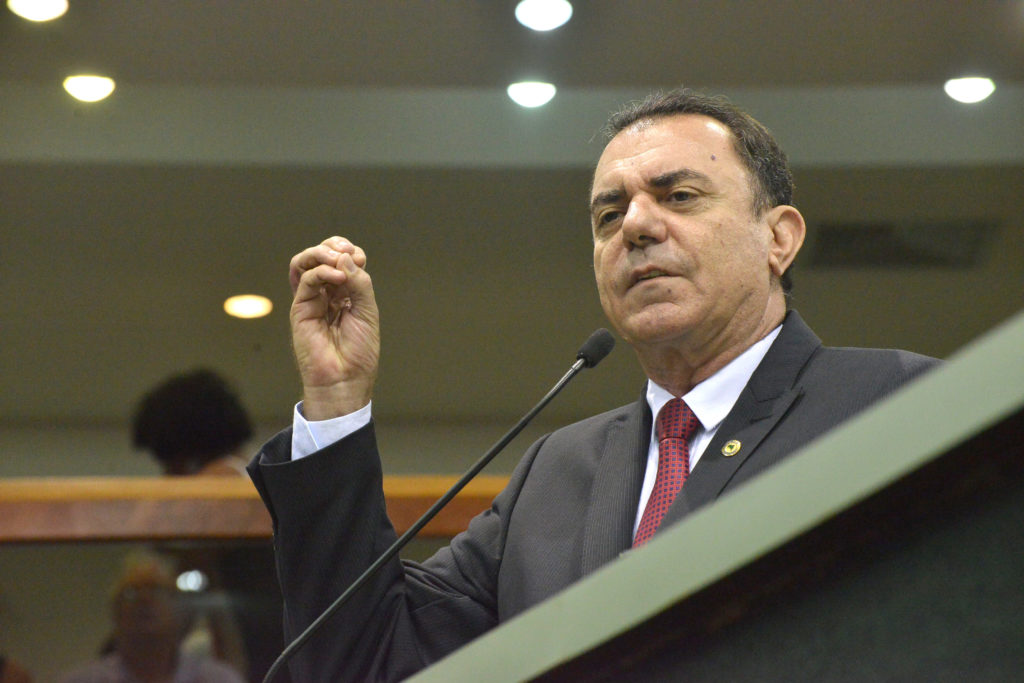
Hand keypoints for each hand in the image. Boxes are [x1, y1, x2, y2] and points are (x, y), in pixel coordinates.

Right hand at [288, 237, 379, 419]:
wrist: (345, 379)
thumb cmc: (359, 352)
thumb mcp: (368, 311)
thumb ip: (360, 282)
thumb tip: (345, 256)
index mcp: (346, 293)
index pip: (343, 259)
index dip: (351, 252)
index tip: (361, 260)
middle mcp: (327, 293)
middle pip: (322, 255)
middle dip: (334, 246)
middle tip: (347, 253)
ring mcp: (312, 299)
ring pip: (306, 262)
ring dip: (320, 253)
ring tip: (336, 259)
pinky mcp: (300, 308)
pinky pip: (305, 280)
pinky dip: (321, 271)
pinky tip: (336, 276)